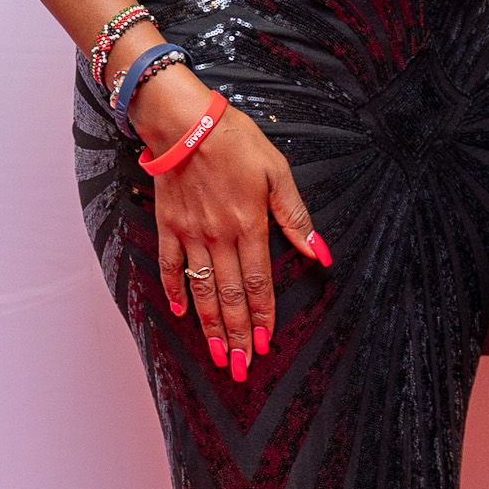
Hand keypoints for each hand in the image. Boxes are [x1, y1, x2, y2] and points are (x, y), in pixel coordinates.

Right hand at [132, 63, 329, 378]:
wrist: (184, 122)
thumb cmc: (236, 142)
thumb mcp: (277, 173)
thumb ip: (296, 217)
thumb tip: (320, 252)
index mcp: (249, 225)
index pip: (258, 283)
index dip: (262, 316)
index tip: (265, 344)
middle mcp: (219, 237)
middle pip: (230, 296)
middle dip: (237, 334)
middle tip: (240, 367)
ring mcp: (190, 234)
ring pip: (203, 290)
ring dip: (211, 325)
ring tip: (217, 354)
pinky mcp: (168, 226)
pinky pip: (170, 266)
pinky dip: (175, 291)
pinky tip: (181, 313)